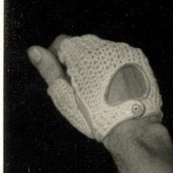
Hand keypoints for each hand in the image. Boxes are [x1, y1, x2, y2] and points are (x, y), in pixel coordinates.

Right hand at [27, 33, 162, 142]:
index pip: (62, 44)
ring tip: (103, 91)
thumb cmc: (96, 115)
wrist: (132, 128)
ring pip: (103, 52)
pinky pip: (122, 58)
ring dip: (100, 65)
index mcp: (78, 50)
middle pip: (84, 47)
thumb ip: (49, 70)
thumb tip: (33, 50)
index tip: (64, 79)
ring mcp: (121, 50)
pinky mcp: (138, 58)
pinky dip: (118, 69)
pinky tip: (118, 88)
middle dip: (80, 63)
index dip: (59, 61)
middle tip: (84, 89)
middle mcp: (100, 44)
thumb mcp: (65, 95)